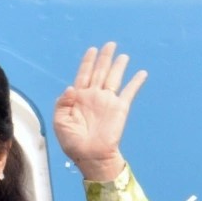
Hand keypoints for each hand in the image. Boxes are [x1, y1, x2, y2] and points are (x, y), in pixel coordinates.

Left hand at [53, 42, 145, 180]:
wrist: (90, 156)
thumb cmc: (73, 142)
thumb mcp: (60, 122)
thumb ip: (62, 103)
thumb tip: (71, 87)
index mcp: (78, 98)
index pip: (83, 75)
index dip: (87, 62)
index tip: (92, 49)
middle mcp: (94, 96)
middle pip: (100, 72)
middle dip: (104, 58)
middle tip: (110, 44)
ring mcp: (107, 101)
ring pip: (114, 78)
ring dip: (118, 66)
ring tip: (123, 55)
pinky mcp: (120, 108)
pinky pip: (129, 92)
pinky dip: (136, 82)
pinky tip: (141, 73)